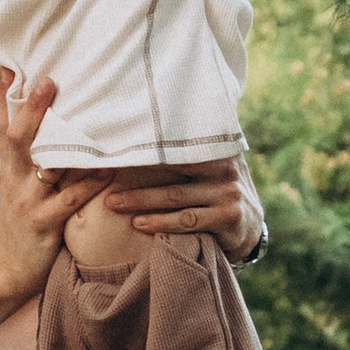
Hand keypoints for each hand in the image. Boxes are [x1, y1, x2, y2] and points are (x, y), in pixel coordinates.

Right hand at [0, 72, 110, 299]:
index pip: (1, 129)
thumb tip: (52, 137)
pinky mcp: (44, 223)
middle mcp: (15, 181)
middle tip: (48, 80)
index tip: (11, 69)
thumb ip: (29, 166)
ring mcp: (28, 202)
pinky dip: (90, 183)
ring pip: (45, 164)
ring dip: (66, 141)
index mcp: (8, 172)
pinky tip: (108, 169)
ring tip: (88, 117)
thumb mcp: (16, 192)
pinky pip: (70, 199)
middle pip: (18, 138)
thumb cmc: (19, 228)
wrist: (5, 273)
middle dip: (32, 108)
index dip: (4, 100)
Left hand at [93, 156, 262, 255]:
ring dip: (141, 201)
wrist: (247, 226)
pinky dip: (161, 223)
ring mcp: (227, 192)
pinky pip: (187, 221)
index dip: (144, 146)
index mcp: (215, 148)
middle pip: (170, 170)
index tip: (114, 147)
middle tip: (103, 177)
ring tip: (113, 203)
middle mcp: (224, 167)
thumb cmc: (214, 190)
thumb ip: (187, 148)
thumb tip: (143, 123)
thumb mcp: (208, 165)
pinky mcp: (227, 217)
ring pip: (175, 197)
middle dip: (135, 175)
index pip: (175, 144)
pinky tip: (140, 224)